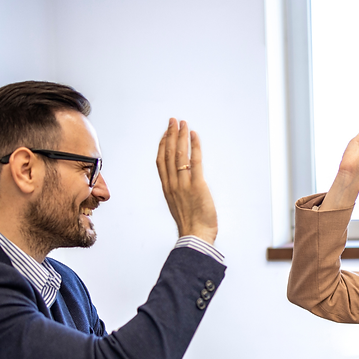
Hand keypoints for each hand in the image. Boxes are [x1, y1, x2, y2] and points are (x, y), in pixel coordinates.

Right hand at [155, 118, 217, 244]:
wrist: (195, 237)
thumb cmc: (191, 225)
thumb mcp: (179, 207)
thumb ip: (179, 194)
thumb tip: (184, 186)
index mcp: (168, 189)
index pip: (161, 162)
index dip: (163, 145)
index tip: (166, 133)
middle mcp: (172, 184)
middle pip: (168, 154)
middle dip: (170, 135)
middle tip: (173, 120)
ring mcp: (183, 184)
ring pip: (179, 154)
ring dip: (180, 136)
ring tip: (182, 123)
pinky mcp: (197, 185)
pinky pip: (194, 161)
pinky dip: (194, 146)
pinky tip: (194, 135)